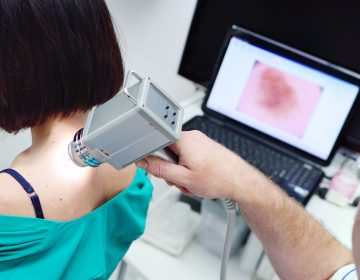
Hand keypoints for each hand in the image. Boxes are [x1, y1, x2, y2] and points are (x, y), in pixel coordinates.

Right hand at [136, 130, 261, 199]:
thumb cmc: (219, 178)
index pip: (158, 144)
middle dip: (172, 170)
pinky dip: (190, 169)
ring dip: (182, 173)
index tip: (159, 171)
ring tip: (193, 182)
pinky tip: (198, 179)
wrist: (241, 181)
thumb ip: (160, 170)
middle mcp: (192, 137)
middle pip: (168, 152)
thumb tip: (145, 162)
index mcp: (184, 140)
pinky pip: (189, 158)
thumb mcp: (183, 178)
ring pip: (179, 157)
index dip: (156, 160)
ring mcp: (200, 142)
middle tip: (181, 181)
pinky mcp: (205, 148)